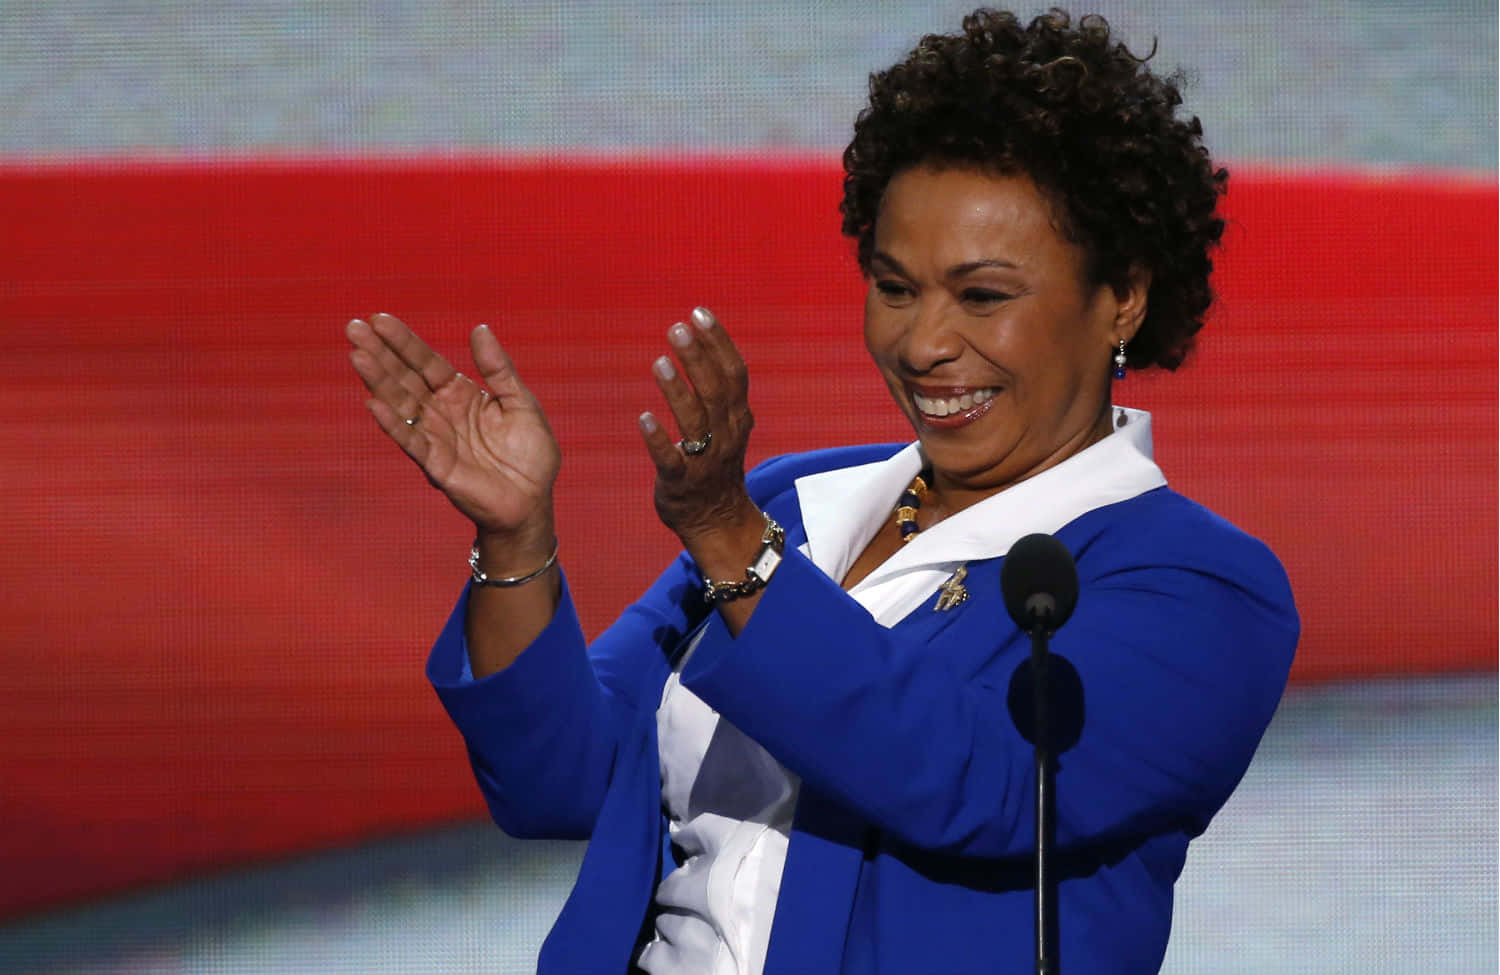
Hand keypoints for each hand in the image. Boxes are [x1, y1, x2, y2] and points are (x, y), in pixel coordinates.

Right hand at [346, 313, 560, 543]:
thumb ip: (499, 369)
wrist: (533, 502)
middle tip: (354, 326)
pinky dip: (393, 423)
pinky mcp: (436, 465)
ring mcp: (435, 438)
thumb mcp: (520, 402)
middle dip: (380, 353)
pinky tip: (373, 402)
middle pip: (405, 378)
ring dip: (379, 381)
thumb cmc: (530, 454)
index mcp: (461, 394)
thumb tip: (480, 328)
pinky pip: (411, 441)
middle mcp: (441, 413)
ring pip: (401, 404)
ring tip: (357, 355)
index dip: (404, 342)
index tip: (379, 318)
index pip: (426, 362)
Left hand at [638, 307, 760, 549]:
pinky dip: (658, 439)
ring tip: (659, 361)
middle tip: (677, 329)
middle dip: (697, 357)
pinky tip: (643, 418)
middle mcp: (726, 436)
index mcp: (738, 418)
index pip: (735, 373)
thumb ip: (721, 390)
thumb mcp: (730, 425)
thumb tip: (704, 340)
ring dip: (677, 390)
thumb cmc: (717, 463)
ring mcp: (704, 460)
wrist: (718, 520)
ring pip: (694, 421)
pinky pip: (671, 460)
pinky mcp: (681, 482)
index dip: (719, 342)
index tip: (700, 312)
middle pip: (716, 391)